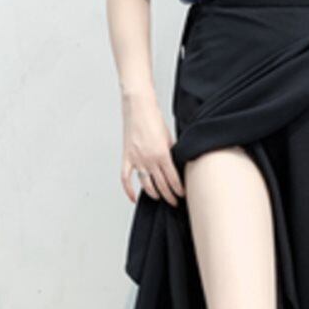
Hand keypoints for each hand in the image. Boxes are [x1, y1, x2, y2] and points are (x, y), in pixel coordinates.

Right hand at [121, 91, 185, 206]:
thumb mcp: (169, 138)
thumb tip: (177, 167)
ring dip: (154, 194)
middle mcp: (149, 159)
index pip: (173, 179)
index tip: (182, 195)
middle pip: (161, 185)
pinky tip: (134, 198)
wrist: (138, 107)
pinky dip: (129, 190)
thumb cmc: (154, 118)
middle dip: (169, 196)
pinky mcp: (127, 157)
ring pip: (146, 185)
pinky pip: (126, 179)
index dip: (178, 190)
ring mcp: (137, 160)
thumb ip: (172, 154)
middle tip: (174, 202)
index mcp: (162, 154)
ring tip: (160, 198)